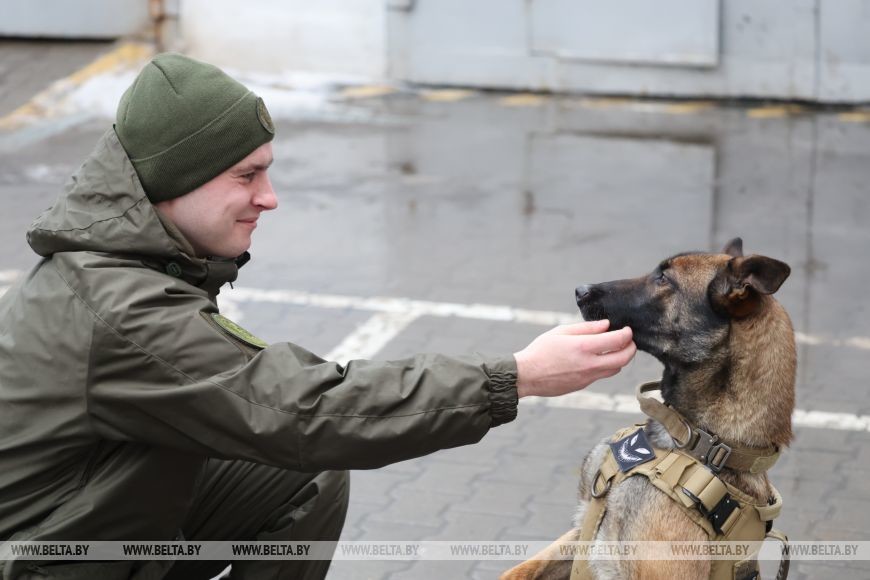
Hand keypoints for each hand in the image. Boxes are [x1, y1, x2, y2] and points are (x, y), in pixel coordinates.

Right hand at [512, 320, 635, 397]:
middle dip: (631, 348)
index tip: (627, 330)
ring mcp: (588, 377)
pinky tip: (598, 358)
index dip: (627, 334)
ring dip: (620, 359)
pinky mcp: (583, 385)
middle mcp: (589, 364)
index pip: (617, 341)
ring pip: (615, 369)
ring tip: (615, 349)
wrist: (527, 375)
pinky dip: (607, 366)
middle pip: (623, 359)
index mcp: (583, 347)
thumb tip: (606, 325)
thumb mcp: (561, 332)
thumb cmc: (540, 350)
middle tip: (629, 341)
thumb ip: (586, 328)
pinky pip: (602, 375)